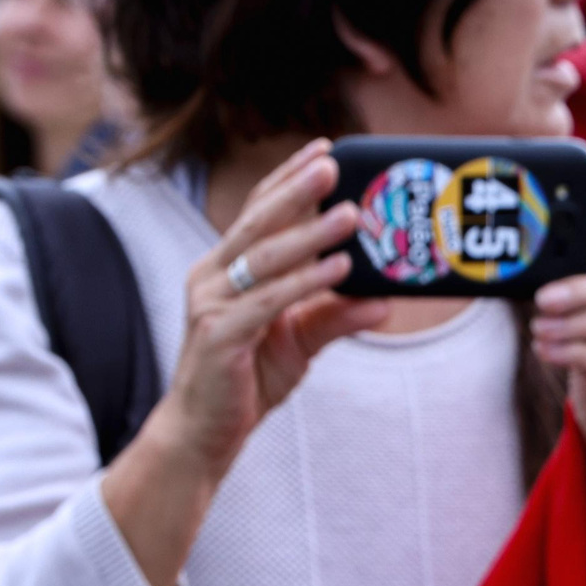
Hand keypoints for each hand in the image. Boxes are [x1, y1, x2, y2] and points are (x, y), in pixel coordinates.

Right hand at [102, 143, 384, 585]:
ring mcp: (211, 305)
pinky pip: (269, 302)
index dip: (288, 179)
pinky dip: (305, 283)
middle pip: (258, 222)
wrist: (202, 436)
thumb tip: (384, 299)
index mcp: (225, 270)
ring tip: (351, 215)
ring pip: (265, 258)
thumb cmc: (246, 382)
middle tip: (333, 163)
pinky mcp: (220, 336)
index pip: (257, 212)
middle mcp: (212, 278)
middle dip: (297, 190)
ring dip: (310, 234)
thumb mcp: (300, 343)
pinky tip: (337, 269)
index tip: (324, 150)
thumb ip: (337, 317)